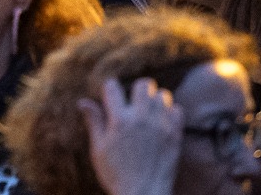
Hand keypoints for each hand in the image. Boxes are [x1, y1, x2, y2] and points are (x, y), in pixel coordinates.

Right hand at [77, 77, 182, 194]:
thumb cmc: (116, 175)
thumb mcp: (99, 150)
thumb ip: (94, 122)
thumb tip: (83, 101)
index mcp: (119, 121)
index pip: (112, 86)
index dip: (109, 90)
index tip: (110, 98)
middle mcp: (141, 118)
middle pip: (143, 84)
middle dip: (136, 90)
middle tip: (133, 103)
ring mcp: (160, 125)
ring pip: (162, 95)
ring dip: (154, 101)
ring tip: (148, 114)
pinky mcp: (175, 135)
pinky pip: (177, 110)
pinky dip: (170, 113)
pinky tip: (162, 123)